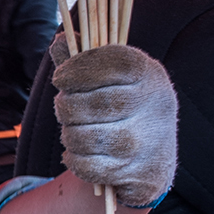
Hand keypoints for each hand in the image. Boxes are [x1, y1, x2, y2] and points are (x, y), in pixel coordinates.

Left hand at [53, 40, 177, 208]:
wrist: (154, 160)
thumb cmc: (126, 109)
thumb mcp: (114, 78)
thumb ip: (86, 59)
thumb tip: (60, 42)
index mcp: (149, 74)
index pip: (113, 64)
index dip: (78, 69)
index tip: (59, 78)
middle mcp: (154, 106)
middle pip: (96, 104)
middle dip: (67, 106)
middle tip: (62, 107)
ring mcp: (146, 142)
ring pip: (88, 138)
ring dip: (69, 134)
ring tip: (71, 130)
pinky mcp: (136, 172)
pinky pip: (89, 166)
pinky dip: (74, 159)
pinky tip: (76, 152)